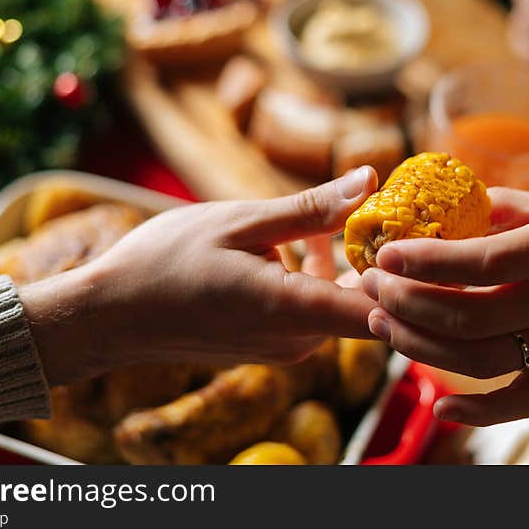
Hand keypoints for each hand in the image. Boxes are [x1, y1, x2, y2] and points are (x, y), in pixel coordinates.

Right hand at [20, 167, 378, 384]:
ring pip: (339, 305)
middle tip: (380, 207)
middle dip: (376, 256)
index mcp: (293, 310)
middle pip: (366, 304)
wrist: (110, 316)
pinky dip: (316, 279)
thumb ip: (312, 209)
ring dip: (342, 264)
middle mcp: (298, 341)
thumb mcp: (241, 221)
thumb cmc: (165, 263)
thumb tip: (371, 180)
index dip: (411, 276)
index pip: (384, 311)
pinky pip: (313, 313)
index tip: (418, 232)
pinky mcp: (271, 347)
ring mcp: (284, 349)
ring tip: (326, 220)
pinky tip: (294, 246)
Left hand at [360, 188, 528, 426]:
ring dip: (421, 347)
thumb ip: (504, 209)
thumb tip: (439, 209)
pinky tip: (441, 406)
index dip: (426, 261)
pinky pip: (522, 401)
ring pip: (481, 359)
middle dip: (406, 301)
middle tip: (370, 284)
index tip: (384, 253)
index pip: (483, 262)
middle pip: (469, 316)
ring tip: (382, 322)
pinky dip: (480, 412)